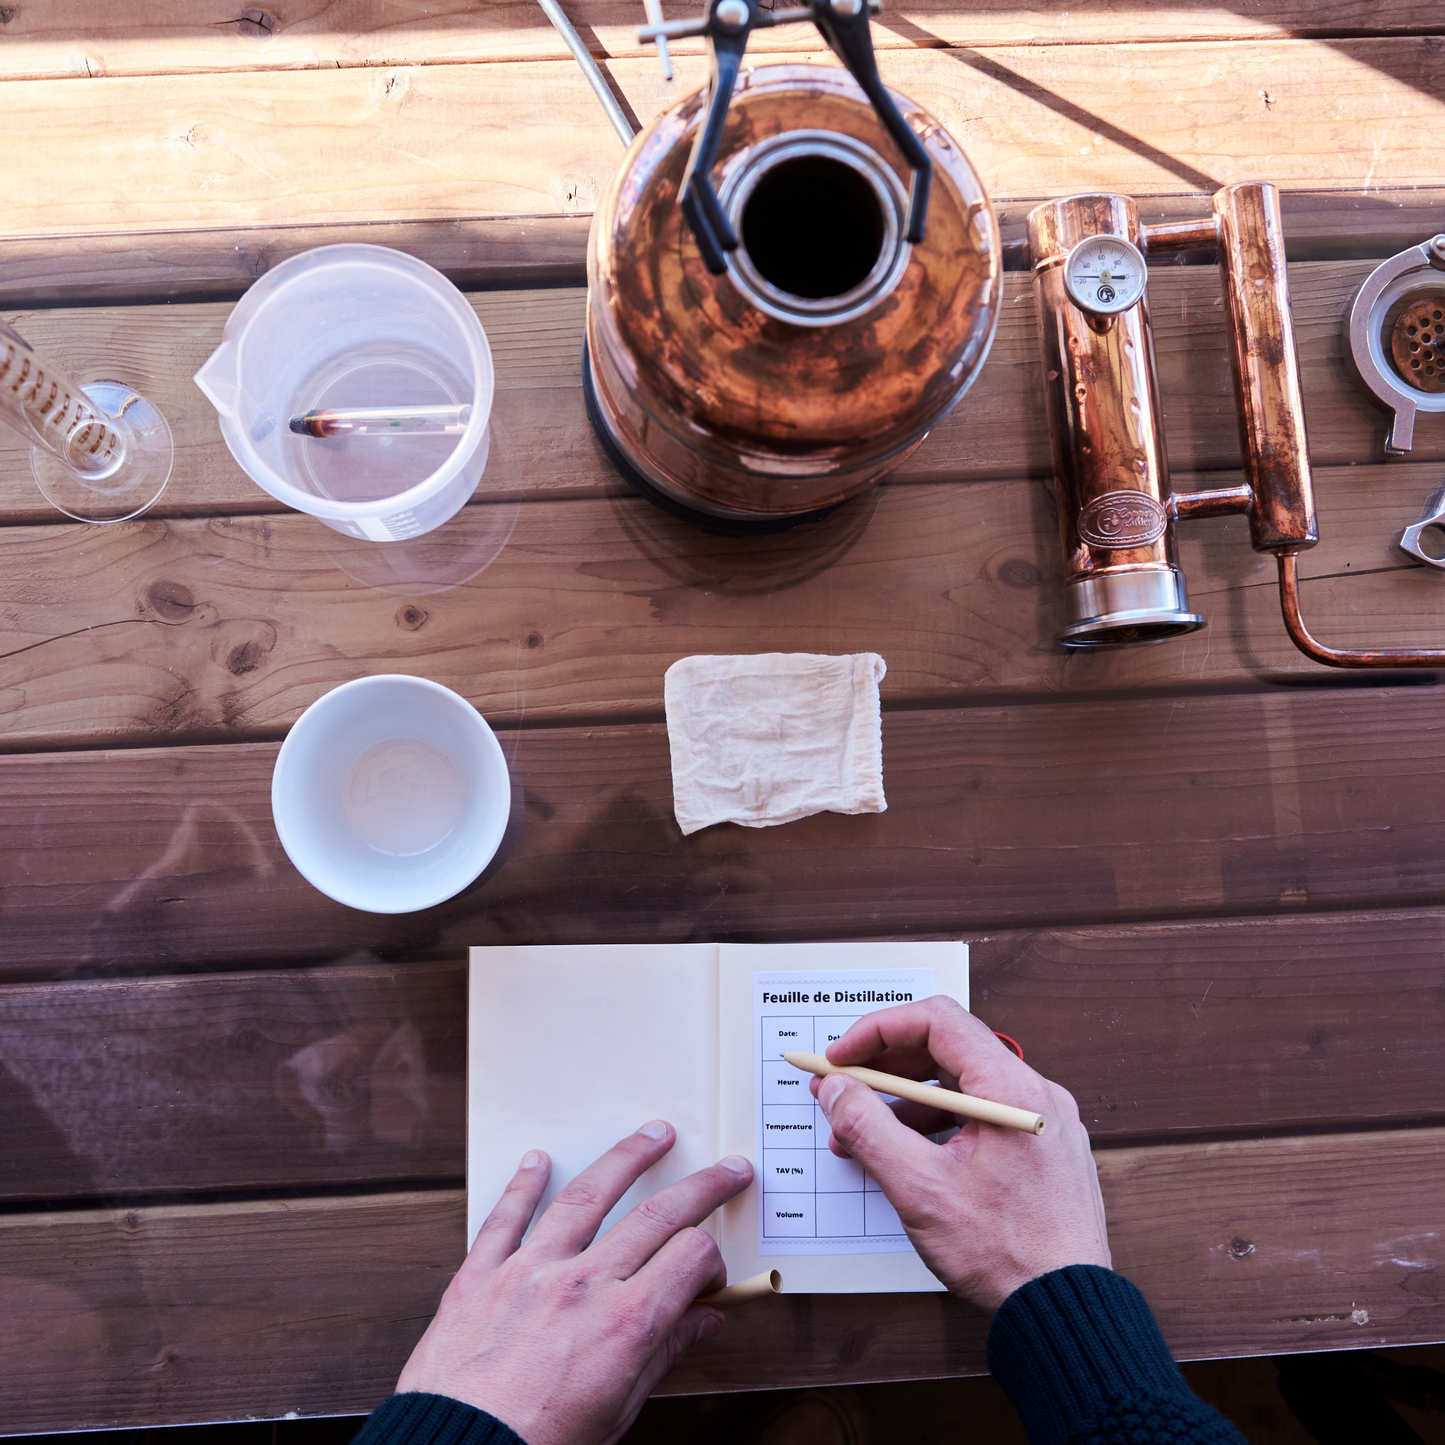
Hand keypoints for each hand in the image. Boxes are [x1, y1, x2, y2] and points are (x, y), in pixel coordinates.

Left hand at [397, 1122, 753, 1444]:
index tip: (710, 1270)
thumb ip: (664, 1353)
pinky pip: (507, 1216)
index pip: (692, 1256)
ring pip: (588, 1194)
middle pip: (657, 1213)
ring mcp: (530, 1271)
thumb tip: (702, 1322)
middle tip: (725, 1170)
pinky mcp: (481, 1275)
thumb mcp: (619, 1409)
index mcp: (625, 1323)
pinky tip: (539, 1161)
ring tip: (650, 1136)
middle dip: (702, 1187)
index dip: (712, 1258)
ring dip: (626, 1158)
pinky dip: (524, 1184)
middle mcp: (583, 1285)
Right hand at [812, 996, 1108, 1311]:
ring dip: (906, 1102)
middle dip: (886, 1068)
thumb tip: (837, 1090)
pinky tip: (905, 1154)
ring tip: (862, 1134)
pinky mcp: (1040, 1150)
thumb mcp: (920, 1188)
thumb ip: (869, 1129)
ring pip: (961, 1085)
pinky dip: (937, 1124)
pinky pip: (980, 1115)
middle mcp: (1034, 1095)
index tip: (841, 1057)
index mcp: (1011, 1090)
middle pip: (948, 1049)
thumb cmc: (1008, 1254)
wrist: (1066, 1311)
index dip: (878, 1031)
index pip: (936, 1021)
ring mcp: (1042, 1122)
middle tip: (842, 1088)